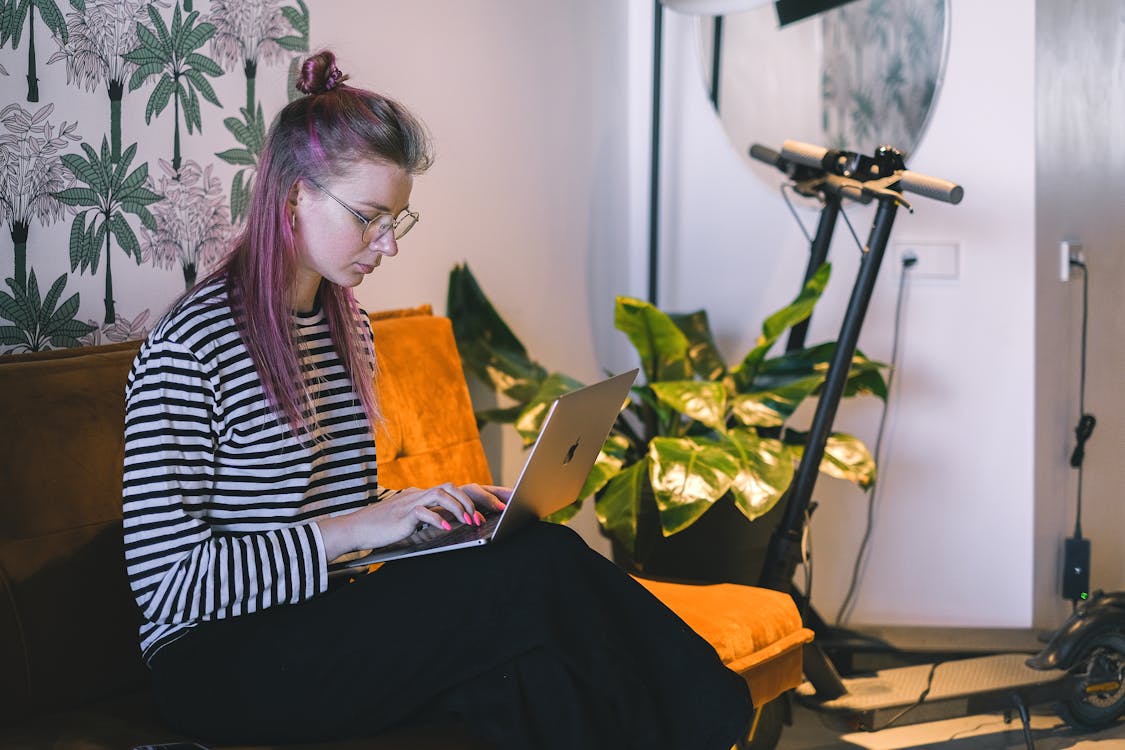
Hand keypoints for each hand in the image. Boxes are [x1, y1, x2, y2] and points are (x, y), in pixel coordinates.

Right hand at [318, 483, 509, 560]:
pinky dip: (437, 520)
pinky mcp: (404, 514)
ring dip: (461, 508)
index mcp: (426, 495)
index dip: (483, 493)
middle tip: (497, 511)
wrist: (357, 528)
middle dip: (479, 498)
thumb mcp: (415, 524)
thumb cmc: (385, 529)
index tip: (504, 502)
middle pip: (456, 486)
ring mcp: (412, 501)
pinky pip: (424, 513)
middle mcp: (421, 493)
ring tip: (472, 522)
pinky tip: (448, 529)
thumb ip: (433, 519)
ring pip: (443, 494)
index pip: (459, 489)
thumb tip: (456, 525)